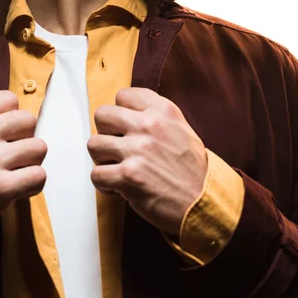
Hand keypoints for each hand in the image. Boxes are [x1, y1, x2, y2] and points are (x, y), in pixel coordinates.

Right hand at [0, 91, 46, 244]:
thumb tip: (17, 113)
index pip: (10, 99)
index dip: (11, 118)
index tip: (3, 134)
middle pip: (29, 120)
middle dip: (24, 138)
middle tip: (9, 155)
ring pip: (39, 147)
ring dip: (30, 162)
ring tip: (13, 172)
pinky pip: (39, 176)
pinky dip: (32, 185)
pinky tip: (16, 189)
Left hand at [87, 88, 207, 236]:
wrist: (203, 202)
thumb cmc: (192, 169)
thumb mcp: (182, 129)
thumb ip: (156, 116)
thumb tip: (125, 112)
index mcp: (163, 110)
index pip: (123, 95)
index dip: (120, 113)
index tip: (125, 127)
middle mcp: (149, 125)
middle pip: (102, 115)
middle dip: (106, 133)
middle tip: (117, 147)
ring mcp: (137, 149)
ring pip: (94, 144)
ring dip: (102, 159)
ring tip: (117, 167)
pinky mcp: (128, 175)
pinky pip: (96, 174)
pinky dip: (104, 183)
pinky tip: (119, 186)